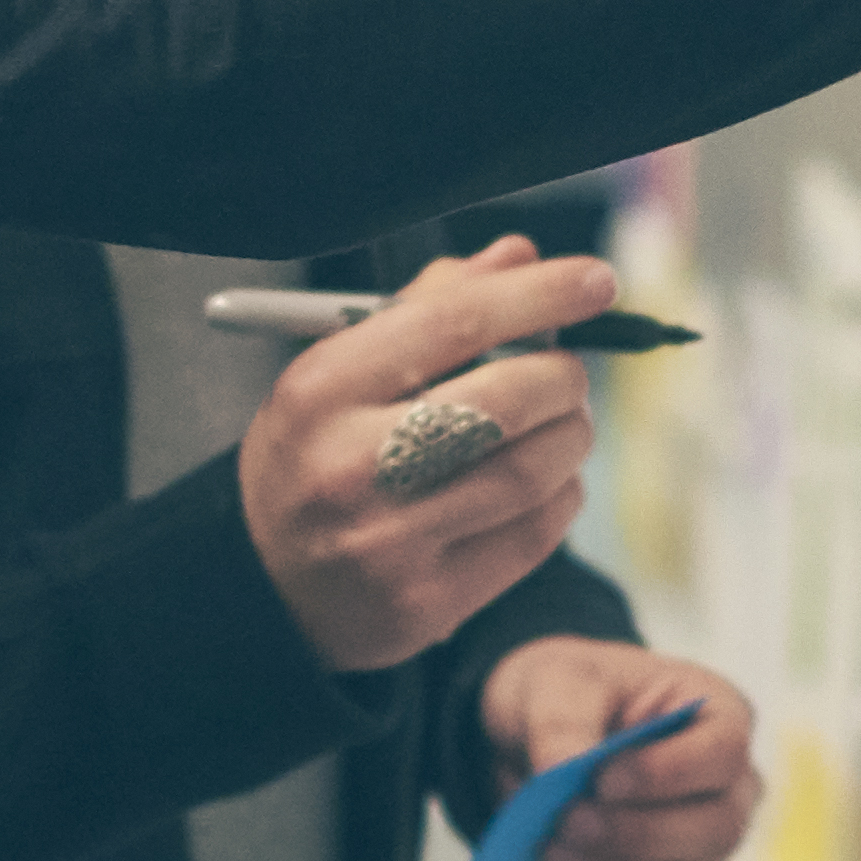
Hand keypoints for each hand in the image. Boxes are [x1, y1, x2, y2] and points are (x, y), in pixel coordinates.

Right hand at [242, 245, 610, 670]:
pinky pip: (534, 534)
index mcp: (322, 389)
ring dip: (571, 434)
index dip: (540, 296)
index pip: (454, 323)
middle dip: (563, 376)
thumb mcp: (339, 370)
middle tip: (568, 372)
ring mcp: (389, 542)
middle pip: (507, 399)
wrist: (264, 581)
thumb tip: (519, 257)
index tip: (596, 281)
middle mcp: (350, 466)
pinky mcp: (427, 604)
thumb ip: (427, 307)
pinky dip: (562, 494)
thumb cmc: (317, 453)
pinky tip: (547, 480)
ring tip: (563, 423)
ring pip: (533, 470)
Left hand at [478, 638, 753, 860]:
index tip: (603, 778)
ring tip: (552, 851)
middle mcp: (729, 793)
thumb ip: (562, 721)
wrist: (534, 745)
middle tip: (566, 820)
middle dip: (636, 835)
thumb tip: (561, 770)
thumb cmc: (567, 699)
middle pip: (718, 832)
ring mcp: (703, 857)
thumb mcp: (555, 683)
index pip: (726, 753)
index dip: (670, 773)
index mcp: (718, 718)